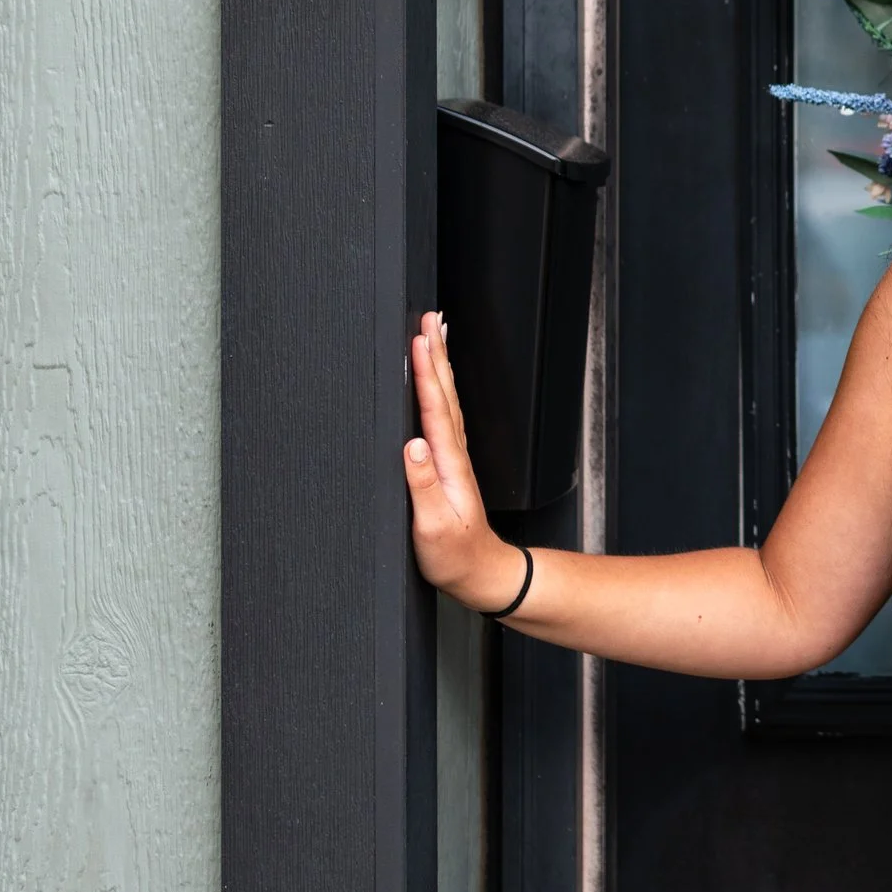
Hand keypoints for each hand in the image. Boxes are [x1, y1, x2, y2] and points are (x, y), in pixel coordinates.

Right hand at [403, 310, 526, 613]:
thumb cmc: (454, 555)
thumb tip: (412, 445)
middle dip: (436, 355)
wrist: (480, 573)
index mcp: (448, 464)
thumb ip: (423, 486)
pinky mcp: (448, 467)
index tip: (419, 340)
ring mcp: (453, 459)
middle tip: (429, 319)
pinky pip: (443, 417)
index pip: (436, 409)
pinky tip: (433, 383)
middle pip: (444, 395)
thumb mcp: (434, 526)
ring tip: (432, 336)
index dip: (427, 374)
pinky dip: (438, 392)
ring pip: (446, 402)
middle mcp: (454, 455)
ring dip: (440, 367)